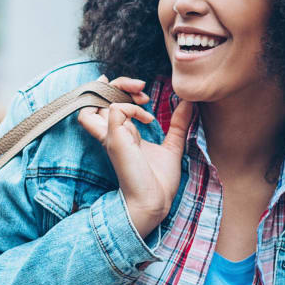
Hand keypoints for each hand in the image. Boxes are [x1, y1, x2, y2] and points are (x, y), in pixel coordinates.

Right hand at [77, 75, 192, 236]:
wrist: (155, 202)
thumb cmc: (159, 182)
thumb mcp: (172, 146)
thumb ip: (178, 124)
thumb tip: (189, 104)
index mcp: (121, 133)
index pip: (106, 102)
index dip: (119, 90)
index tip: (144, 94)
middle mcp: (112, 132)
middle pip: (96, 96)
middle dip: (118, 83)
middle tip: (142, 88)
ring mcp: (111, 136)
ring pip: (95, 100)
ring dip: (117, 90)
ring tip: (141, 97)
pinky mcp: (115, 140)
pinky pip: (115, 110)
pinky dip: (131, 107)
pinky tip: (148, 119)